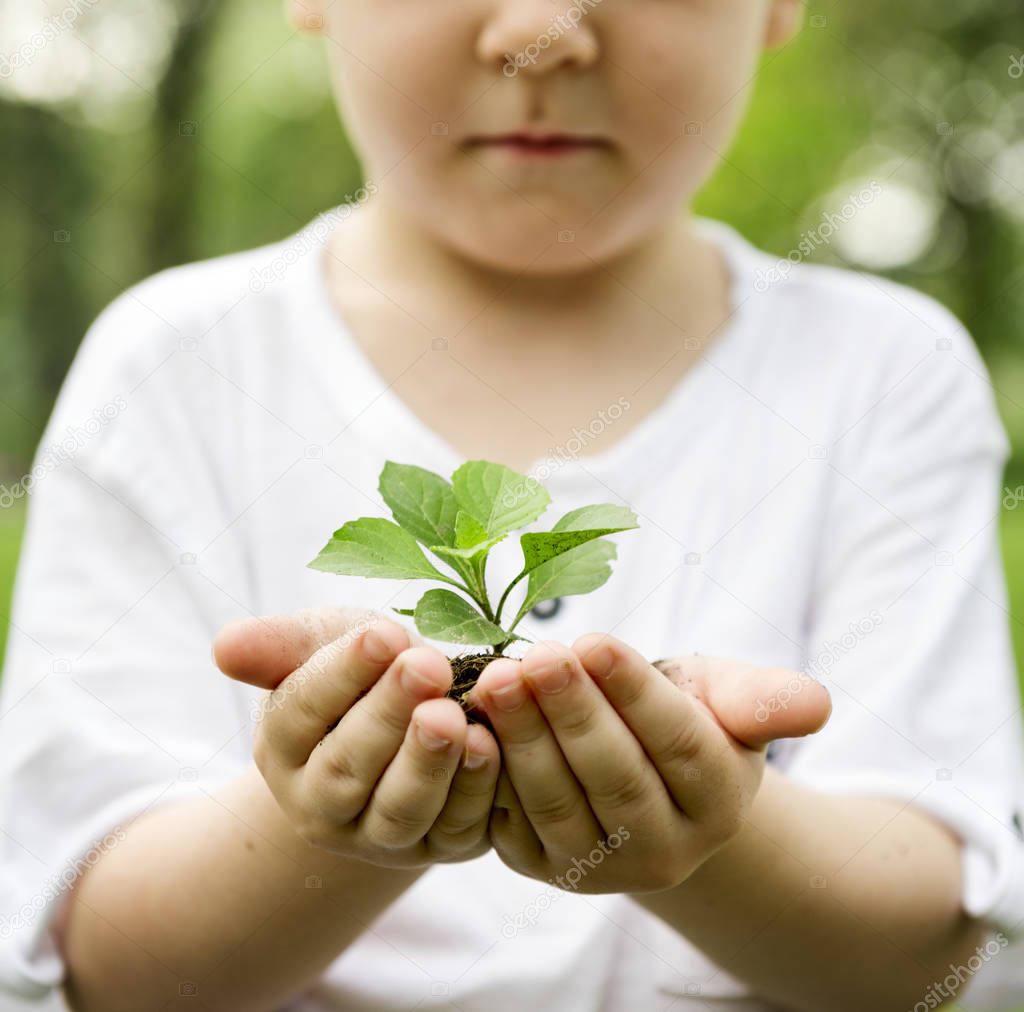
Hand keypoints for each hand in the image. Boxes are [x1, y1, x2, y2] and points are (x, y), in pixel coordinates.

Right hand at [212, 607, 499, 867]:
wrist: (415, 717)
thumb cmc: (365, 672)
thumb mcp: (324, 644)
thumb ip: (281, 645)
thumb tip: (225, 647)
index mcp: (285, 748)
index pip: (301, 713)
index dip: (342, 673)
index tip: (383, 634)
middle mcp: (323, 804)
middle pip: (348, 768)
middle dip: (389, 714)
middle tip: (426, 665)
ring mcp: (381, 835)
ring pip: (400, 810)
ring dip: (428, 762)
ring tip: (452, 714)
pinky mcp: (442, 844)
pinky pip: (458, 826)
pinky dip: (475, 788)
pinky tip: (489, 743)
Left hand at [468, 635, 830, 893]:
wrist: (645, 773)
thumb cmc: (689, 716)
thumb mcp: (729, 697)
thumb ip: (765, 699)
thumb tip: (815, 705)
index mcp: (720, 801)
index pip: (679, 744)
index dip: (634, 694)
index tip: (593, 642)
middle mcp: (667, 850)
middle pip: (615, 778)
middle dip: (571, 714)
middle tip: (534, 656)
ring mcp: (602, 868)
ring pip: (559, 804)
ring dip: (524, 739)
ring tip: (497, 680)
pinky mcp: (545, 867)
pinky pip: (513, 825)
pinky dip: (490, 775)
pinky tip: (471, 725)